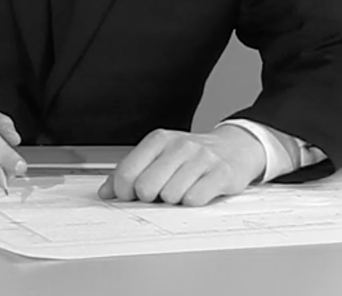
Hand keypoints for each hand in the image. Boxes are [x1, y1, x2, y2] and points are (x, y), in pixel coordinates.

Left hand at [99, 127, 265, 206]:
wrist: (235, 147)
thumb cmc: (192, 155)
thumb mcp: (159, 155)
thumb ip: (130, 171)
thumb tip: (106, 192)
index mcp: (159, 140)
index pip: (127, 173)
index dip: (125, 193)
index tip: (132, 196)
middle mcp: (179, 146)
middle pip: (146, 188)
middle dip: (151, 198)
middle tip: (162, 193)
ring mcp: (202, 158)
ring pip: (171, 196)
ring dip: (175, 201)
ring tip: (183, 189)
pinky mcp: (221, 173)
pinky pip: (195, 199)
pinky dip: (193, 202)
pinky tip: (198, 191)